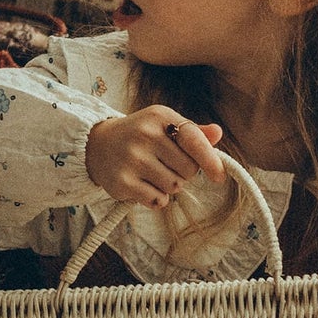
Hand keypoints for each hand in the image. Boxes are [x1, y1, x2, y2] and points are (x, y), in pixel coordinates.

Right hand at [86, 107, 224, 210]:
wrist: (98, 145)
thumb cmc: (139, 135)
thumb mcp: (163, 125)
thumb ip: (192, 132)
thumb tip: (217, 133)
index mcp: (159, 117)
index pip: (193, 140)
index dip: (210, 160)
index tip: (219, 176)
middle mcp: (145, 135)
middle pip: (188, 169)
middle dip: (184, 172)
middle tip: (166, 165)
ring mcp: (132, 159)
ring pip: (175, 187)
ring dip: (170, 186)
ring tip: (152, 174)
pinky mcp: (123, 182)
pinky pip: (158, 200)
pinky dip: (157, 199)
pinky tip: (144, 186)